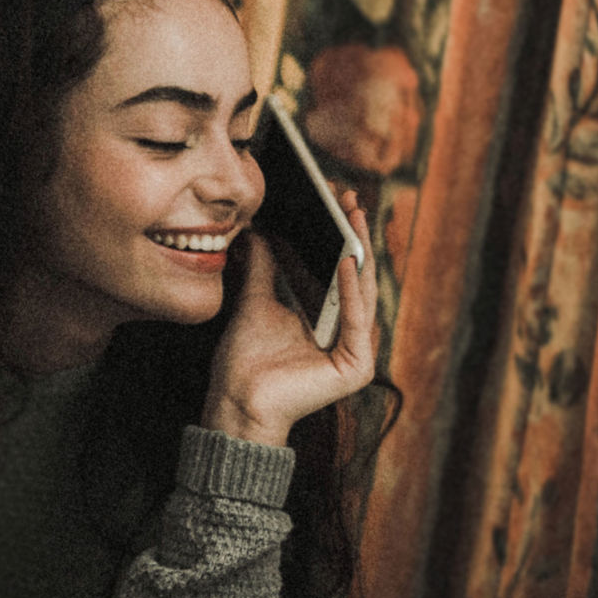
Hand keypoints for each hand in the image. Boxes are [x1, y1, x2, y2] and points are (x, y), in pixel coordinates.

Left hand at [202, 189, 379, 445]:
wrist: (235, 400)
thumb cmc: (245, 360)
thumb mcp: (256, 300)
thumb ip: (264, 267)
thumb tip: (260, 232)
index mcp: (330, 320)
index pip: (342, 270)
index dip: (342, 234)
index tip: (338, 199)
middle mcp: (349, 334)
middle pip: (356, 277)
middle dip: (354, 235)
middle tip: (350, 197)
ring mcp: (357, 352)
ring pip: (361, 293)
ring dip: (357, 253)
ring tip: (352, 216)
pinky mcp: (356, 367)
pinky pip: (356, 321)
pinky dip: (350, 289)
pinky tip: (345, 258)